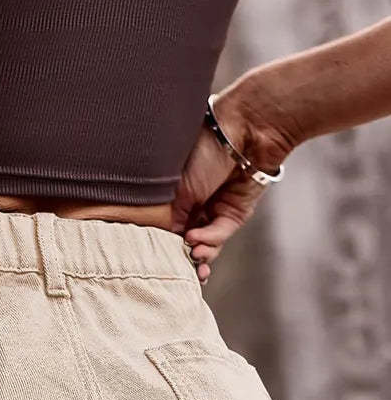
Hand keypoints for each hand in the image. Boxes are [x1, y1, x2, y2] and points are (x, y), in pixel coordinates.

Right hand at [171, 87, 291, 284]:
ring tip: (192, 256)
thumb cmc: (204, 149)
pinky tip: (197, 241)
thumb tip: (164, 244)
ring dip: (198, 254)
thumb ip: (168, 218)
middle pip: (183, 240)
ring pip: (204, 244)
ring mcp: (213, 210)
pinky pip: (219, 235)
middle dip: (182, 257)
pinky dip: (209, 241)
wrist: (247, 130)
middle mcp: (191, 204)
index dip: (160, 245)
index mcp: (172, 195)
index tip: (154, 260)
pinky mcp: (234, 214)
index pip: (163, 227)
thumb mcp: (176, 187)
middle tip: (177, 269)